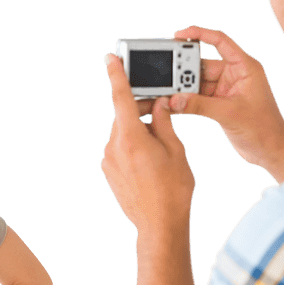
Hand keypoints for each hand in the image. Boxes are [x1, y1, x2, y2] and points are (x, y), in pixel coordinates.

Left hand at [101, 52, 194, 235]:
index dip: (116, 75)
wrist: (159, 226)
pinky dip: (134, 145)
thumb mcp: (176, 150)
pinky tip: (151, 160)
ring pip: (123, 133)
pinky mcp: (109, 172)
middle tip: (162, 109)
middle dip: (142, 110)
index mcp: (130, 138)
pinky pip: (120, 149)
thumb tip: (160, 105)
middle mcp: (113, 147)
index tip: (111, 58)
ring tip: (161, 146)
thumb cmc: (173, 190)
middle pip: (124, 116)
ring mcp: (108, 161)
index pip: (120, 97)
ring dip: (139, 131)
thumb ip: (165, 123)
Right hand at [164, 26, 283, 178]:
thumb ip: (200, 106)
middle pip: (203, 63)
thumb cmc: (263, 129)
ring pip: (197, 81)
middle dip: (184, 68)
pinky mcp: (218, 103)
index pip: (220, 41)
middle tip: (167, 75)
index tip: (178, 35)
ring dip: (182, 87)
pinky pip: (197, 96)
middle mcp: (234, 74)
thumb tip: (174, 100)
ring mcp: (225, 89)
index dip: (199, 34)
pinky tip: (172, 104)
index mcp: (244, 67)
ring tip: (166, 92)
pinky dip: (185, 100)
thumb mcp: (230, 114)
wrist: (271, 151)